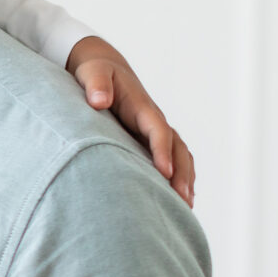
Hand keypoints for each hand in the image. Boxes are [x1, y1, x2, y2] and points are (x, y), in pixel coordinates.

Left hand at [65, 36, 193, 205]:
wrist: (103, 68)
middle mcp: (154, 121)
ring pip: (179, 156)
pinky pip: (171, 160)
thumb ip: (96, 84)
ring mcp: (154, 132)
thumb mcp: (92, 72)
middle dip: (182, 174)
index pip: (158, 130)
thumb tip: (99, 101)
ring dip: (185, 180)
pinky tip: (176, 202)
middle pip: (176, 148)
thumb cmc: (95, 72)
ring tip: (185, 208)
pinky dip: (178, 178)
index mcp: (142, 107)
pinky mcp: (148, 141)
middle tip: (182, 200)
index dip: (162, 151)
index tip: (164, 172)